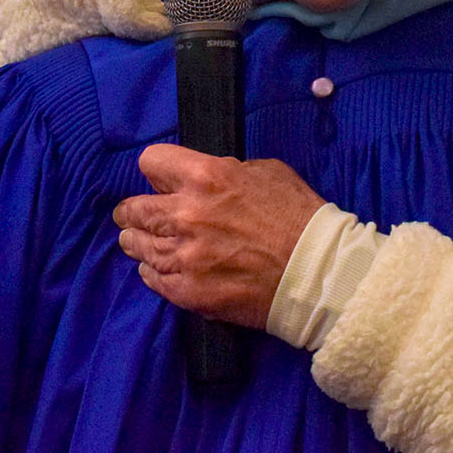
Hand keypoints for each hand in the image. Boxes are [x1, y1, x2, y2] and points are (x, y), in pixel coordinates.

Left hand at [113, 144, 324, 329]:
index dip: (158, 170)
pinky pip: (152, 278)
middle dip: (134, 211)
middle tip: (136, 216)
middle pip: (134, 208)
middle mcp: (186, 214)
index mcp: (206, 177)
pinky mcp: (187, 291)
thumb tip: (205, 180)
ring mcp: (183, 256)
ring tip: (142, 243)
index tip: (161, 180)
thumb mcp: (266, 172)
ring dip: (140, 241)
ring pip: (137, 245)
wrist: (318, 272)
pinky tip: (159, 268)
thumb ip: (226, 172)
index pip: (151, 162)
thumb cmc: (299, 217)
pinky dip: (153, 271)